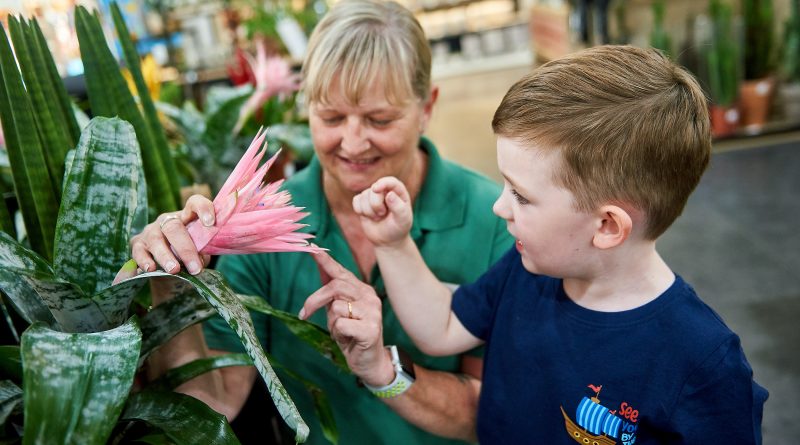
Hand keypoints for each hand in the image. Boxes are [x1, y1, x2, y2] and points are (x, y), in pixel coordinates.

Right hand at [113, 195, 213, 286]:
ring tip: (174, 270)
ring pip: (156, 240)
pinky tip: (150, 269)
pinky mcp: (137, 244)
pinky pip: (139, 251)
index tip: (210, 223)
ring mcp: (151, 231)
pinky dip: (144, 260)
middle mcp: (167, 220)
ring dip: (166, 256)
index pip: (194, 204)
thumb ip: (202, 251)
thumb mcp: (199, 251)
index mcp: (186, 217)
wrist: (167, 269)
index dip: (203, 209)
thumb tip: (201, 259)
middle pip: (174, 227)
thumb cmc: (188, 255)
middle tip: (195, 268)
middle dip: (185, 249)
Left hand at [300, 250, 394, 386]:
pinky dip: (338, 335)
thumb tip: (322, 270)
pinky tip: (348, 341)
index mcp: (361, 290)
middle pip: (335, 287)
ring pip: (336, 308)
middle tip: (304, 313)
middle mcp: (369, 297)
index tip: (312, 248)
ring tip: (342, 333)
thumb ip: (332, 294)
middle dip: (315, 300)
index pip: (341, 272)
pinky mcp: (371, 329)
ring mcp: (372, 312)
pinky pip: (342, 325)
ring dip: (332, 324)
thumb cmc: (352, 335)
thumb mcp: (338, 312)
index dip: (326, 261)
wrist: (369, 362)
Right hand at [352, 176, 412, 247]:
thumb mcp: (403, 220)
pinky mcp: (363, 202)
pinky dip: (360, 210)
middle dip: (376, 205)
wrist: (388, 240)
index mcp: (399, 192)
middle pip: (374, 190)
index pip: (390, 181)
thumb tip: (389, 194)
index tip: (376, 189)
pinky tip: (368, 217)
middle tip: (383, 214)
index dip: (382, 183)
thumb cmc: (398, 228)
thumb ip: (398, 207)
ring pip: (363, 196)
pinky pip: (356, 201)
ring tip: (378, 217)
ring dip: (369, 211)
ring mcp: (373, 196)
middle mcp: (385, 191)